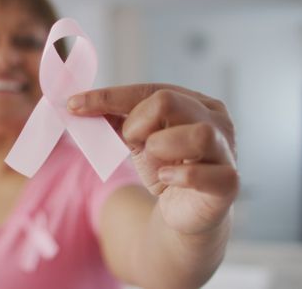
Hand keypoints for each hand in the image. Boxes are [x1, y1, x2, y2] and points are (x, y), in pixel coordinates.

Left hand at [68, 84, 238, 234]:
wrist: (184, 211)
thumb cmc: (166, 166)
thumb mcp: (137, 139)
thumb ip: (115, 120)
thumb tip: (78, 105)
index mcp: (195, 102)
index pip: (148, 90)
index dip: (108, 97)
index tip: (73, 105)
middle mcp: (216, 120)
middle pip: (168, 101)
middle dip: (137, 123)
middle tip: (132, 142)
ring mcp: (226, 150)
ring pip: (197, 134)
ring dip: (160, 146)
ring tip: (156, 160)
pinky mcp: (228, 183)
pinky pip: (205, 174)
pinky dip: (178, 175)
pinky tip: (167, 178)